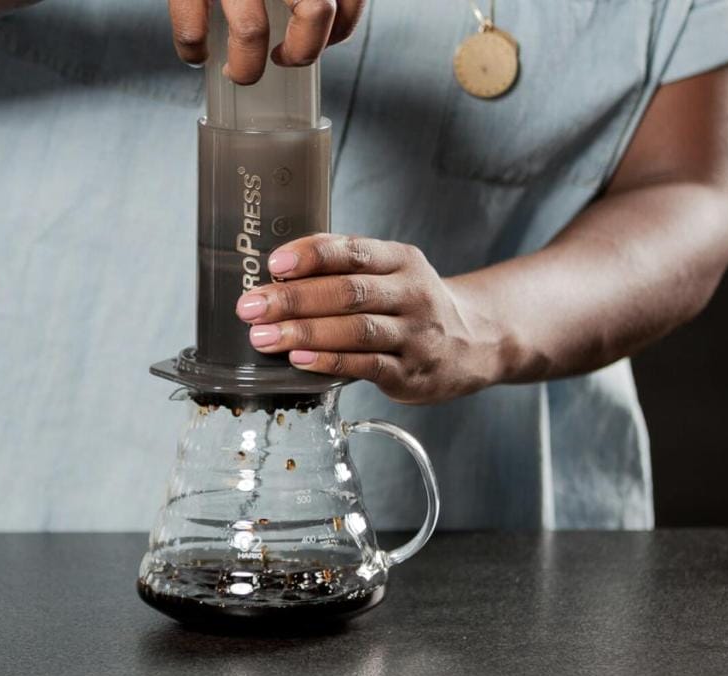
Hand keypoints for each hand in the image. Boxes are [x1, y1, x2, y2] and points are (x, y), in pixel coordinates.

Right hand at [168, 0, 365, 83]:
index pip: (345, 0)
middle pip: (314, 14)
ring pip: (252, 31)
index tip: (324, 40)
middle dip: (299, 52)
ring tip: (238, 74)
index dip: (339, 29)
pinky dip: (191, 47)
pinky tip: (196, 54)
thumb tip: (320, 24)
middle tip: (281, 61)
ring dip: (246, 65)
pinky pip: (190, 22)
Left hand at [235, 235, 501, 403]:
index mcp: (401, 260)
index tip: (275, 262)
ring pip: (355, 330)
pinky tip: (299, 360)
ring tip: (264, 337)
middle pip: (348, 291)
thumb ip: (344, 268)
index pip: (353, 251)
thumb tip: (279, 271)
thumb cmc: (412, 304)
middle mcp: (411, 294)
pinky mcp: (410, 372)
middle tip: (251, 306)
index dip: (312, 255)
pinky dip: (329, 361)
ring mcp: (414, 334)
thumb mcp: (390, 272)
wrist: (475, 341)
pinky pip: (365, 365)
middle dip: (294, 299)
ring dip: (304, 332)